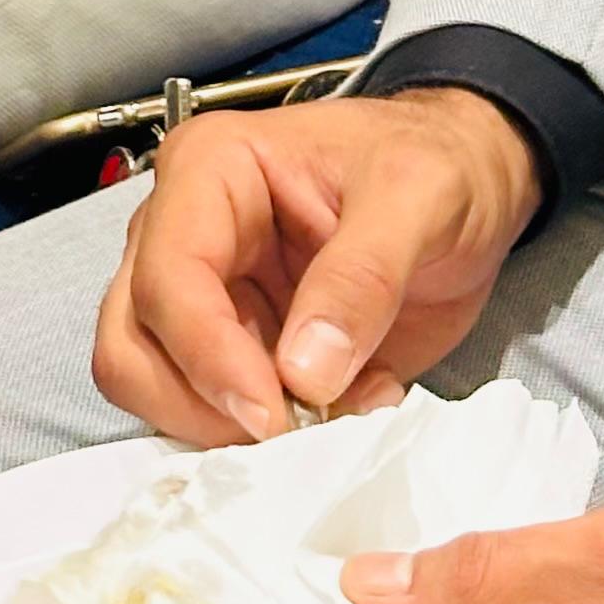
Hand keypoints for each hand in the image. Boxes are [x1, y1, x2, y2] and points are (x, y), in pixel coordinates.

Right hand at [94, 87, 546, 446]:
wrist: (472, 184)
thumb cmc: (439, 166)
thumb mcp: (421, 198)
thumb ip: (364, 274)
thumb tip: (304, 371)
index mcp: (213, 168)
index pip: (168, 276)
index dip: (207, 354)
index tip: (273, 413)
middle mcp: (183, 228)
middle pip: (132, 341)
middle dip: (200, 404)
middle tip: (288, 432)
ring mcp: (200, 292)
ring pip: (151, 384)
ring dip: (224, 428)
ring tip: (323, 416)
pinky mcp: (230, 346)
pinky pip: (206, 412)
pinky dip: (258, 437)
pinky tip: (335, 412)